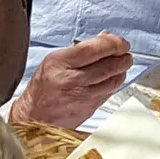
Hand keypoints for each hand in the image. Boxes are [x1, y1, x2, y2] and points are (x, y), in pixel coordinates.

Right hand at [14, 34, 131, 126]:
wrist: (34, 117)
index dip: (112, 43)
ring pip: (113, 81)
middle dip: (122, 56)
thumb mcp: (54, 61)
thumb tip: (105, 41)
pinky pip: (109, 93)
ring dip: (122, 70)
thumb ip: (80, 50)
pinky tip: (113, 78)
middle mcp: (71, 80)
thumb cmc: (43, 87)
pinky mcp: (89, 109)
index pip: (93, 49)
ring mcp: (81, 97)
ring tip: (122, 64)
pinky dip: (114, 83)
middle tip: (125, 53)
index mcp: (59, 64)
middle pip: (108, 65)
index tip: (120, 42)